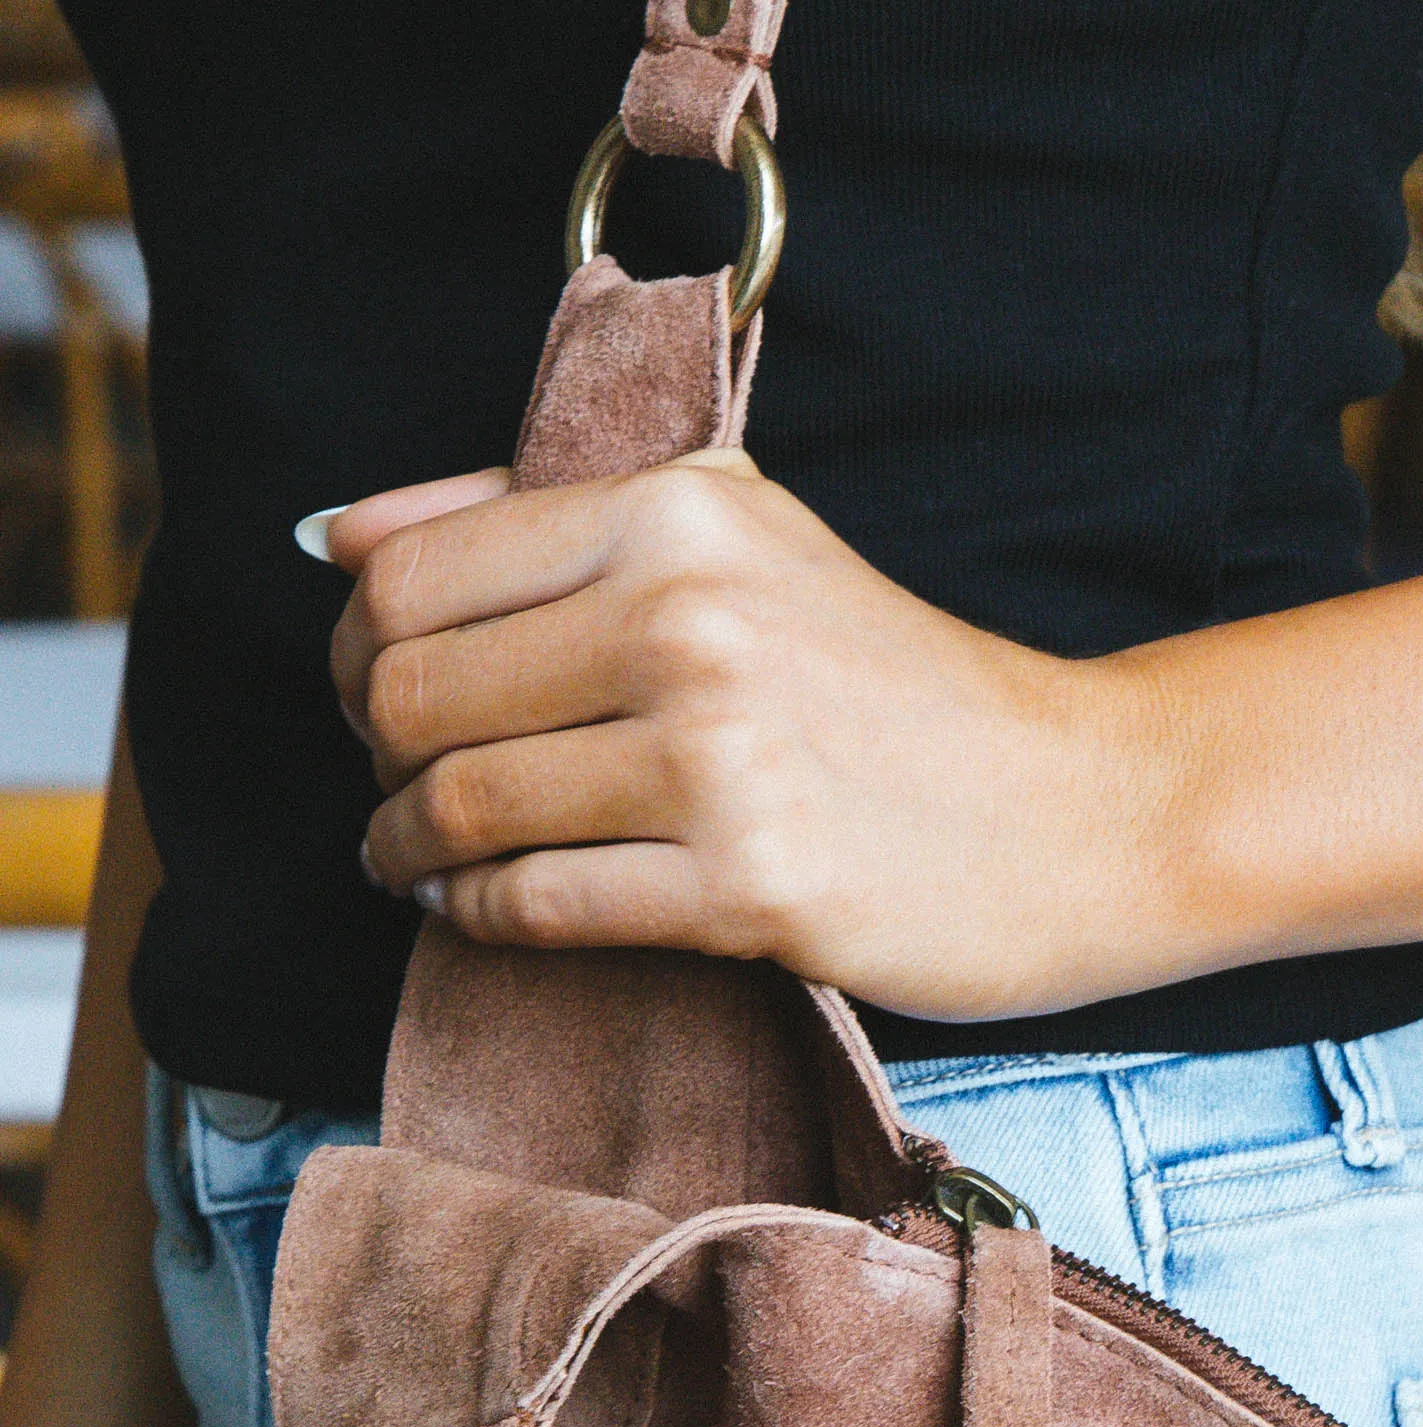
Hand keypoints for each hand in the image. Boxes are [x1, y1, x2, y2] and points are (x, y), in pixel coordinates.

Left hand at [325, 456, 1169, 1018]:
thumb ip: (542, 512)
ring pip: (460, 805)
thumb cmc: (899, 683)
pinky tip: (487, 908)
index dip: (356, 648)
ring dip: (409, 846)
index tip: (372, 693)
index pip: (413, 576)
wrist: (1079, 808)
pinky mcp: (750, 888)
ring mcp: (721, 759)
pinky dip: (480, 915)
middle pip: (412, 694)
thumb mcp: (744, 537)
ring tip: (422, 857)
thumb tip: (339, 536)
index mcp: (678, 517)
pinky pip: (537, 905)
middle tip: (398, 785)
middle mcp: (690, 623)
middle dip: (376, 756)